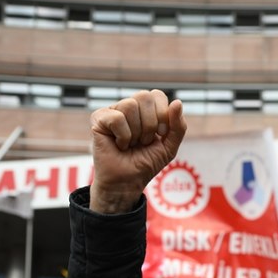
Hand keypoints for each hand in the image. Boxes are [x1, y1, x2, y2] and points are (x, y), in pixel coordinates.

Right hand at [89, 90, 186, 213]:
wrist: (127, 182)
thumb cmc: (145, 164)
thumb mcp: (169, 146)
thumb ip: (178, 126)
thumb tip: (177, 102)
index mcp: (145, 109)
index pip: (157, 95)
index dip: (162, 115)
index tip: (160, 134)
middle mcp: (129, 106)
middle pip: (144, 96)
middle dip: (150, 124)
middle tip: (144, 141)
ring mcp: (113, 111)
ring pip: (129, 105)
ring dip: (135, 133)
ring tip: (130, 144)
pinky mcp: (98, 119)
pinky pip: (116, 118)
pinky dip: (123, 136)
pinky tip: (119, 145)